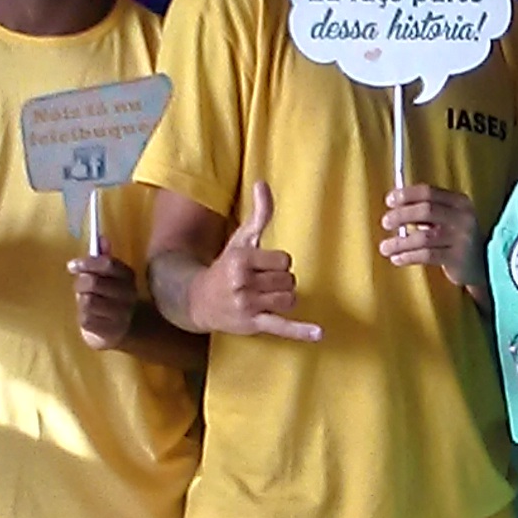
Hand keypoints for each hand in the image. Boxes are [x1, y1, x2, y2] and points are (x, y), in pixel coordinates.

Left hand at [71, 247, 135, 349]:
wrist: (117, 330)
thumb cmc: (108, 297)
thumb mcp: (108, 276)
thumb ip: (103, 258)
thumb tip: (101, 238)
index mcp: (128, 277)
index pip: (107, 264)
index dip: (87, 263)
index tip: (72, 266)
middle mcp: (128, 295)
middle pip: (93, 282)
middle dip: (80, 283)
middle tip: (79, 287)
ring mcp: (120, 314)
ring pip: (87, 300)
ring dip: (82, 301)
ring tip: (86, 303)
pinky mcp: (109, 330)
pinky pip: (85, 317)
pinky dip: (82, 315)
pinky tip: (89, 316)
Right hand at [183, 182, 321, 340]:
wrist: (198, 300)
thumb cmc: (226, 266)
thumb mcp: (241, 239)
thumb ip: (258, 214)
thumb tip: (263, 183)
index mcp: (241, 259)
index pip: (284, 261)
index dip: (278, 264)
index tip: (263, 267)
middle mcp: (242, 282)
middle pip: (289, 281)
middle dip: (280, 282)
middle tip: (261, 284)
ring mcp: (247, 305)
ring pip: (290, 300)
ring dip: (284, 299)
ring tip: (265, 298)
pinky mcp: (252, 324)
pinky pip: (282, 327)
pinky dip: (300, 331)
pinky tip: (319, 334)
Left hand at [380, 182, 477, 286]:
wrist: (482, 264)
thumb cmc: (456, 237)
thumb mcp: (448, 218)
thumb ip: (427, 211)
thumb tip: (395, 206)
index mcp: (459, 202)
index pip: (429, 192)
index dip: (406, 195)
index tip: (389, 200)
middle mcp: (463, 217)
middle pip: (426, 210)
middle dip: (401, 215)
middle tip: (385, 222)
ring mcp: (462, 239)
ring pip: (424, 237)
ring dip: (400, 242)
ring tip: (384, 247)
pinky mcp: (457, 259)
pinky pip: (427, 256)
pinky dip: (408, 257)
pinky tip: (397, 259)